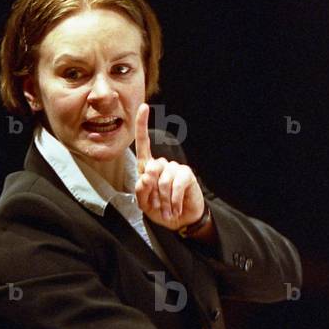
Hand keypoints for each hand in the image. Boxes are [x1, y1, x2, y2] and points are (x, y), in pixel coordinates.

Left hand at [133, 103, 206, 229]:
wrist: (180, 221)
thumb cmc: (160, 210)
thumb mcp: (144, 203)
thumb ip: (141, 189)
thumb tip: (148, 174)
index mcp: (147, 168)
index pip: (143, 144)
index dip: (142, 125)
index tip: (144, 107)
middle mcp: (162, 165)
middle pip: (151, 168)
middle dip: (151, 192)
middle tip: (157, 207)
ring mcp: (176, 169)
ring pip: (163, 180)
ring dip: (163, 200)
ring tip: (167, 211)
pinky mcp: (187, 175)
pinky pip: (176, 185)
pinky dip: (174, 201)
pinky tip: (176, 209)